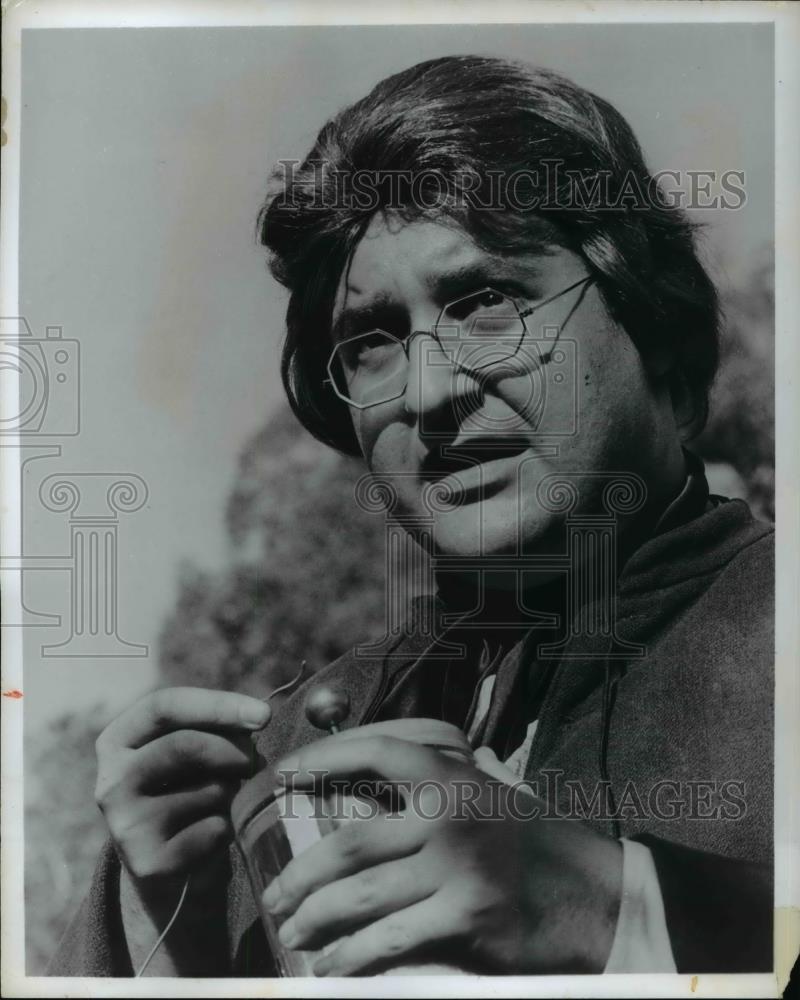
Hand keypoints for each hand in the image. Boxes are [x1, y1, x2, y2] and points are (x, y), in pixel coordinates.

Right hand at [95, 686, 270, 973]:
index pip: (164, 706)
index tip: (264, 715)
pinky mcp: (148, 862)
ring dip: (234, 791)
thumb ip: (213, 727)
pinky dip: (231, 826)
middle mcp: (110, 782)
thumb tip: (257, 717)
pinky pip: (215, 829)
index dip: (218, 705)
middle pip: (184, 745)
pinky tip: (217, 831)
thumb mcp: (190, 750)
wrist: (166, 864)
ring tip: (226, 799)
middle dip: (234, 749)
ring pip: (207, 790)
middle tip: (256, 761)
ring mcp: (126, 826)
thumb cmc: (187, 788)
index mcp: (116, 742)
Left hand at [264, 734, 622, 975]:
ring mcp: (457, 867)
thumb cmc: (539, 842)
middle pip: (350, 842)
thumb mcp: (499, 792)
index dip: (322, 759)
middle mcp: (450, 814)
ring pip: (360, 894)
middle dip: (301, 874)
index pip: (375, 752)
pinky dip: (351, 957)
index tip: (283, 776)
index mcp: (454, 777)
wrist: (596, 896)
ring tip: (292, 933)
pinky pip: (389, 940)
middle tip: (274, 895)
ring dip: (315, 918)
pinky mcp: (466, 917)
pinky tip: (331, 968)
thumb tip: (418, 759)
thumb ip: (458, 774)